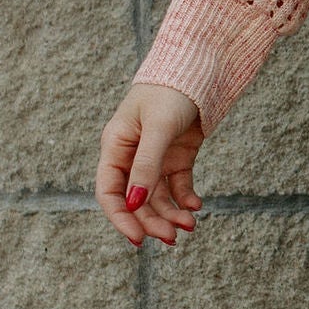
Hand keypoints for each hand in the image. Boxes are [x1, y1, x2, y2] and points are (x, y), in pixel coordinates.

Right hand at [96, 80, 203, 248]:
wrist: (199, 69)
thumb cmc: (170, 91)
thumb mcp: (157, 128)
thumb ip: (146, 165)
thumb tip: (135, 202)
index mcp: (115, 146)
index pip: (109, 192)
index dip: (121, 218)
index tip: (139, 239)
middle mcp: (131, 155)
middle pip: (136, 200)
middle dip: (152, 221)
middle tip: (173, 237)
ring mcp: (155, 158)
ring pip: (157, 197)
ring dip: (171, 214)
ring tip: (190, 225)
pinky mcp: (177, 157)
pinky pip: (177, 186)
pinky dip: (185, 199)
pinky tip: (195, 206)